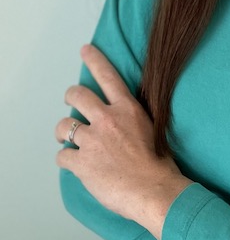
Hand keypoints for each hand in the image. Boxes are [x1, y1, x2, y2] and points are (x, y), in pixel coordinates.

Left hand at [55, 44, 190, 239]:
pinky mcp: (81, 162)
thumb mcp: (154, 130)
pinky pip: (62, 156)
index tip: (85, 50)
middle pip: (77, 95)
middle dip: (70, 96)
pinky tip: (74, 164)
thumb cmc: (159, 165)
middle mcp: (108, 119)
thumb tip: (125, 123)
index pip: (108, 76)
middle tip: (71, 102)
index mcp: (128, 110)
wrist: (154, 190)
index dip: (95, 60)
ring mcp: (92, 140)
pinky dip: (66, 160)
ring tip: (68, 139)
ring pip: (64, 125)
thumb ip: (134, 120)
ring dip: (63, 132)